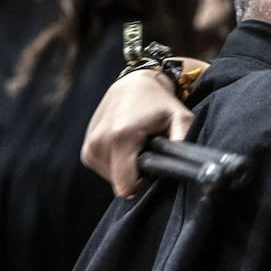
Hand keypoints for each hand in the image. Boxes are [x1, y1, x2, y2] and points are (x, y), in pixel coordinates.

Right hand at [81, 69, 192, 197]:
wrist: (134, 83)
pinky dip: (116, 164)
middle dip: (136, 176)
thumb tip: (185, 162)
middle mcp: (99, 143)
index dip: (144, 184)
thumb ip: (183, 140)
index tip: (153, 167)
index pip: (126, 187)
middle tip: (148, 153)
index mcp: (120, 138)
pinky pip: (104, 170)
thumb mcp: (180, 117)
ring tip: (137, 147)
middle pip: (119, 184)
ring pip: (112, 178)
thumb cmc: (160, 102)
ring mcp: (89, 146)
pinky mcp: (86, 149)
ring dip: (126, 169)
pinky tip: (126, 147)